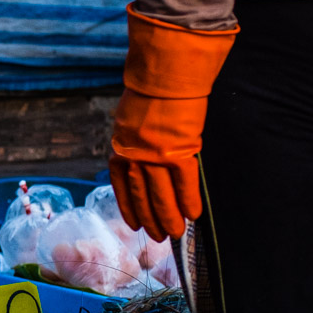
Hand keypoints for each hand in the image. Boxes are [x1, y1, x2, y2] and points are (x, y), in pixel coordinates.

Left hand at [109, 5, 235, 240]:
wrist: (164, 75)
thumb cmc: (149, 92)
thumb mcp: (130, 120)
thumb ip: (133, 142)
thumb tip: (139, 159)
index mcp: (120, 148)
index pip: (121, 187)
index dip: (128, 207)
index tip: (134, 224)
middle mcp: (133, 157)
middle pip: (141, 196)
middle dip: (150, 219)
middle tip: (159, 237)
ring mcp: (155, 157)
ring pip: (161, 196)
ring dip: (169, 218)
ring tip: (175, 234)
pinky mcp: (178, 152)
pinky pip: (184, 184)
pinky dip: (188, 201)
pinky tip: (193, 216)